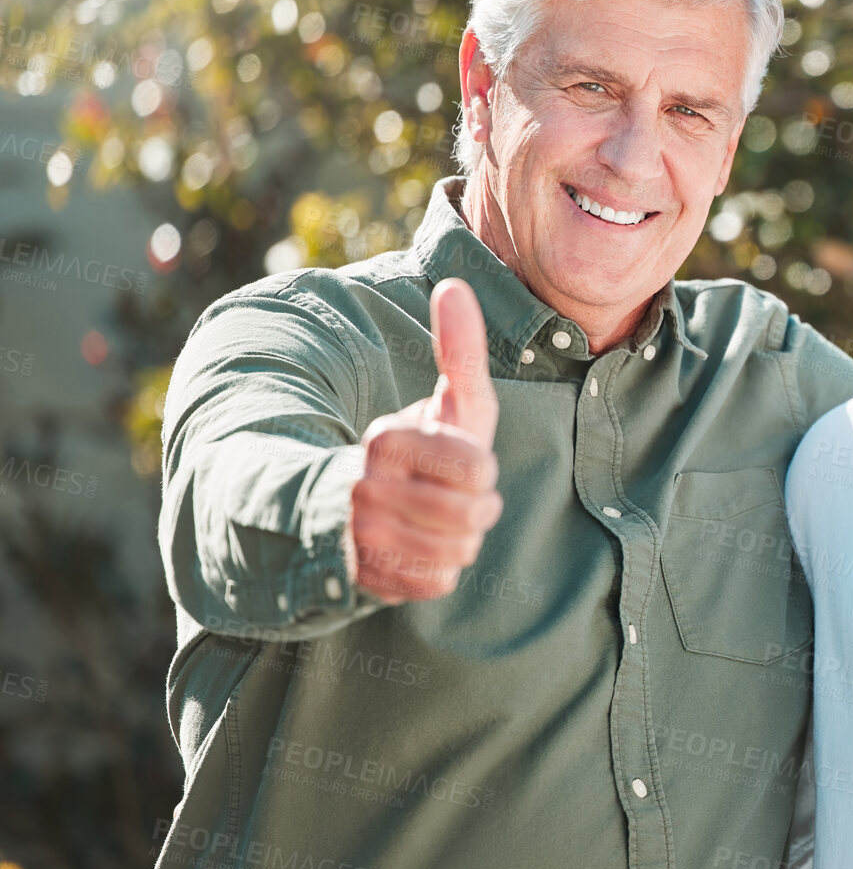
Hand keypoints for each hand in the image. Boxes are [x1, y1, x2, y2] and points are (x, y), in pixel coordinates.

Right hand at [348, 278, 502, 601]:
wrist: (353, 508)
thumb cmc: (423, 451)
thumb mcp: (448, 403)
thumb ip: (459, 349)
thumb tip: (455, 284)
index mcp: (386, 439)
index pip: (478, 469)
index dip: (483, 472)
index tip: (461, 465)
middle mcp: (363, 486)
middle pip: (471, 516)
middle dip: (476, 510)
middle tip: (456, 500)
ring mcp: (357, 537)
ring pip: (455, 553)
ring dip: (460, 541)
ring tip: (438, 523)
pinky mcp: (359, 578)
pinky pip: (435, 584)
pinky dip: (438, 571)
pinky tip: (419, 551)